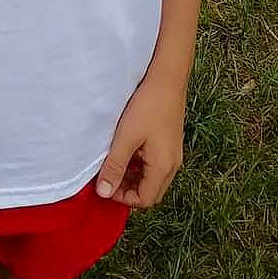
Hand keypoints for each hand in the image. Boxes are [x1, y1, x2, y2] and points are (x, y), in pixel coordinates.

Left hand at [95, 73, 185, 208]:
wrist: (167, 78)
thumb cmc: (148, 106)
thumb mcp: (125, 138)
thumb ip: (114, 166)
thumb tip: (104, 192)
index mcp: (163, 167)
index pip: (145, 200)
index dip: (123, 197)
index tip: (105, 183)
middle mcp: (173, 165)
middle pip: (150, 192)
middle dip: (128, 189)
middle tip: (108, 175)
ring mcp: (173, 154)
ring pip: (152, 178)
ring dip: (133, 177)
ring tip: (114, 162)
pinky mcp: (170, 143)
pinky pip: (155, 164)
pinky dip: (140, 165)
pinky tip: (126, 149)